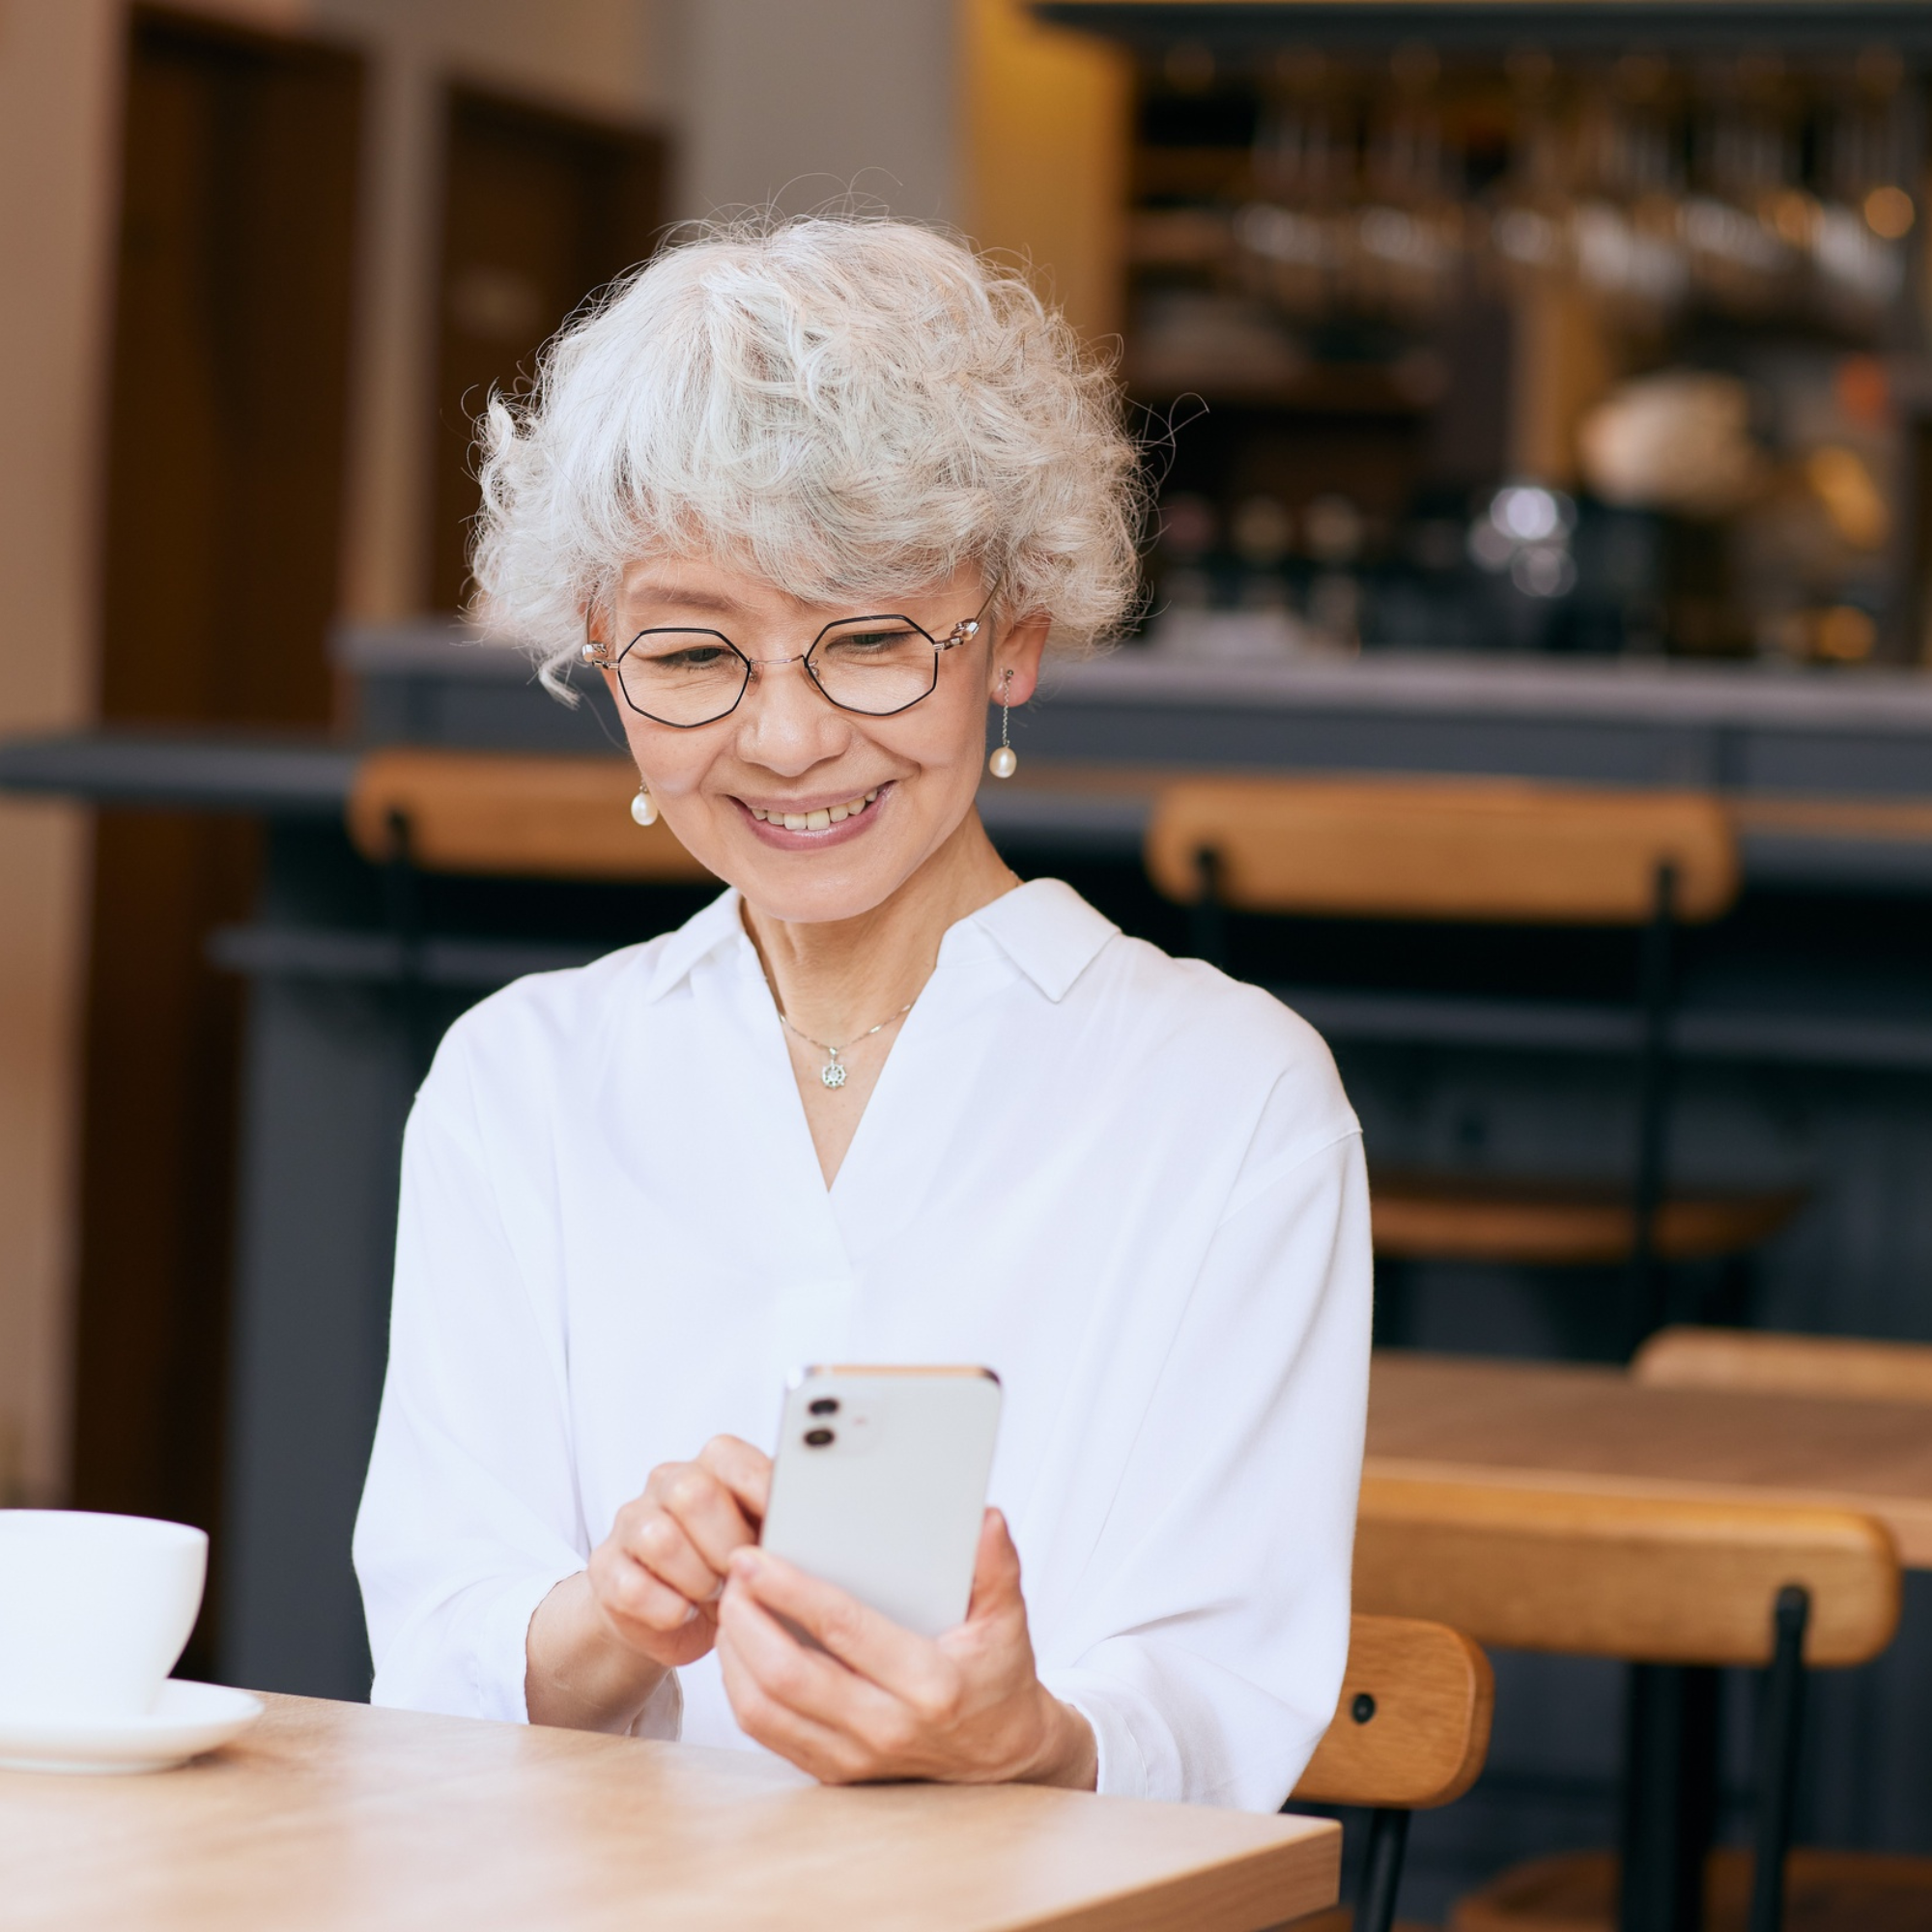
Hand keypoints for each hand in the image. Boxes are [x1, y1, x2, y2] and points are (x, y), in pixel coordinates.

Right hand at [587, 1434, 771, 1668]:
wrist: (667, 1611)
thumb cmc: (727, 1569)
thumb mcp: (761, 1540)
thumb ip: (782, 1522)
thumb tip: (818, 1526)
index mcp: (712, 1466)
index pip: (731, 1458)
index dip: (761, 1492)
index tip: (787, 1525)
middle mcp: (668, 1483)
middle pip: (693, 1493)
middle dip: (727, 1543)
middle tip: (742, 1572)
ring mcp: (632, 1522)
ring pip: (659, 1538)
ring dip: (696, 1577)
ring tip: (714, 1593)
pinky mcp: (605, 1566)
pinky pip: (631, 1586)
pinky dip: (667, 1608)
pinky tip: (684, 1612)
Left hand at [714, 1508, 1096, 1789]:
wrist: (1001, 1760)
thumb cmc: (996, 1678)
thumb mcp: (1008, 1621)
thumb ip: (997, 1567)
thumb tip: (985, 1519)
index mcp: (928, 1684)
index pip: (843, 1631)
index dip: (791, 1591)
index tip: (754, 1558)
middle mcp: (885, 1726)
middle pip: (787, 1675)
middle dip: (746, 1620)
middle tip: (730, 1574)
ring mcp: (854, 1757)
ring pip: (764, 1710)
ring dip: (734, 1655)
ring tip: (730, 1605)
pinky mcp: (833, 1772)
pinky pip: (767, 1733)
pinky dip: (740, 1688)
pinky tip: (740, 1649)